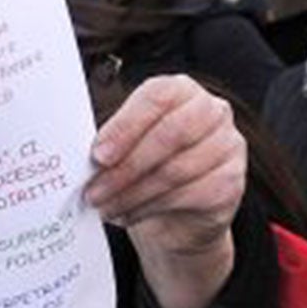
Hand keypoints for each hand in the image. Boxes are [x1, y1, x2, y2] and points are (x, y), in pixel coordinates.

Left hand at [84, 75, 245, 307]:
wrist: (175, 214)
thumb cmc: (142, 170)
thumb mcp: (122, 150)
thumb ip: (108, 145)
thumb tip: (74, 158)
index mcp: (180, 91)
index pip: (157, 97)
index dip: (125, 126)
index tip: (97, 155)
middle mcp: (211, 111)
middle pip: (171, 134)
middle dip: (126, 167)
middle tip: (93, 192)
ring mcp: (227, 145)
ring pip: (176, 170)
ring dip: (132, 194)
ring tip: (104, 207)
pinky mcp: (231, 182)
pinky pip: (189, 195)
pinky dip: (150, 208)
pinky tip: (127, 216)